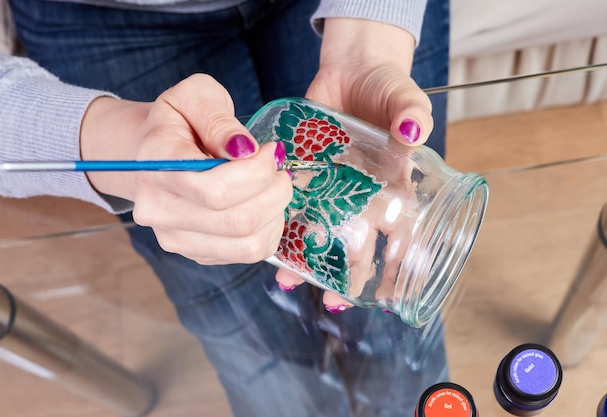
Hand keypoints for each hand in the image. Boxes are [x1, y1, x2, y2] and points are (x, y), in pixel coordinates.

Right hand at [80, 74, 292, 263]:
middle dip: (274, 192)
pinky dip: (270, 229)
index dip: (257, 173)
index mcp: (156, 167)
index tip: (270, 150)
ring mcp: (176, 238)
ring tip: (274, 185)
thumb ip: (218, 119)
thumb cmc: (181, 120)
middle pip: (237, 221)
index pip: (215, 190)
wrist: (160, 152)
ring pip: (248, 243)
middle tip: (280, 168)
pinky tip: (265, 203)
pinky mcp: (198, 253)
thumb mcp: (196, 96)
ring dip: (276, 212)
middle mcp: (158, 211)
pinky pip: (250, 253)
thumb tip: (245, 150)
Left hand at [276, 18, 433, 310]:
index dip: (396, 264)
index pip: (399, 232)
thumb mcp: (405, 98)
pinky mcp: (307, 172)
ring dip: (306, 255)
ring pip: (320, 228)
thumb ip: (412, 113)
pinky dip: (283, 220)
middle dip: (345, 272)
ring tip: (288, 278)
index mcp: (391, 186)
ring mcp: (332, 185)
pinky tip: (270, 239)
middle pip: (355, 241)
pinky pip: (294, 201)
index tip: (389, 295)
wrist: (352, 68)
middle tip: (332, 299)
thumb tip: (414, 132)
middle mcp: (361, 193)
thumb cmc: (387, 87)